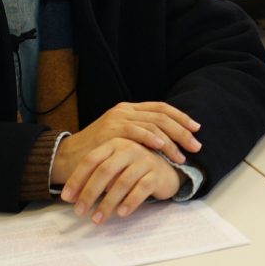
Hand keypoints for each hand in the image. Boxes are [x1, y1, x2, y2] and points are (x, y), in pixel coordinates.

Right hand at [51, 101, 199, 184]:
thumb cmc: (98, 152)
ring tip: (182, 155)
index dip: (181, 118)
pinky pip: (136, 131)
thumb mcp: (121, 139)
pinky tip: (163, 146)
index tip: (196, 129)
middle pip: (162, 115)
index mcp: (130, 109)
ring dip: (172, 140)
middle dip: (183, 130)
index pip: (162, 108)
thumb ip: (140, 136)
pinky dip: (152, 138)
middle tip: (196, 146)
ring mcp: (118, 119)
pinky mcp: (110, 131)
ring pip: (154, 123)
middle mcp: (125, 110)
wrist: (68, 157)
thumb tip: (168, 143)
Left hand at [61, 137, 182, 222]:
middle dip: (89, 193)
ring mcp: (145, 160)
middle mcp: (129, 148)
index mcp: (115, 143)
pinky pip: (142, 189)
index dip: (77, 179)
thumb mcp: (116, 165)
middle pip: (104, 171)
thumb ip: (97, 174)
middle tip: (79, 212)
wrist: (168, 167)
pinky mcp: (157, 174)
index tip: (66, 198)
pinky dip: (130, 202)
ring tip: (96, 219)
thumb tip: (72, 197)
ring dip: (107, 203)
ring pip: (122, 182)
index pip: (91, 160)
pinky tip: (120, 214)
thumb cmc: (135, 168)